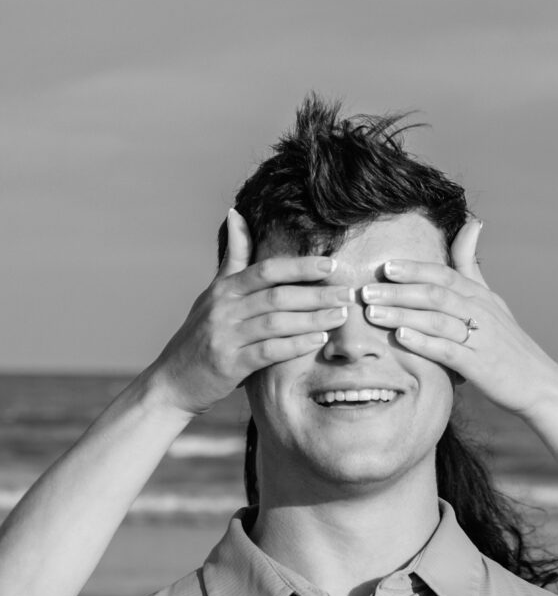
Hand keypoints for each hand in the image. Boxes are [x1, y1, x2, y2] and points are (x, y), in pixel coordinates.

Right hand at [149, 210, 350, 414]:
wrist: (172, 381)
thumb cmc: (198, 337)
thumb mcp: (213, 294)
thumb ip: (232, 258)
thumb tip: (236, 214)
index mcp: (223, 289)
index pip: (267, 270)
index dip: (301, 266)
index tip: (332, 265)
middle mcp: (223, 309)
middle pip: (277, 295)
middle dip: (317, 293)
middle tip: (348, 293)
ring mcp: (225, 336)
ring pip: (276, 322)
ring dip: (313, 318)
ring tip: (340, 316)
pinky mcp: (229, 364)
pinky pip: (268, 352)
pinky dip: (296, 345)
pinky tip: (319, 340)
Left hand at [361, 218, 557, 419]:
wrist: (539, 384)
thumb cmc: (507, 344)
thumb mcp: (492, 300)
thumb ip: (471, 267)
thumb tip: (472, 223)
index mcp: (480, 296)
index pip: (444, 275)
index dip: (414, 269)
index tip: (385, 267)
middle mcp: (481, 312)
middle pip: (435, 294)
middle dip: (398, 291)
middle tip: (365, 290)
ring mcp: (480, 338)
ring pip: (437, 319)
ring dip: (402, 313)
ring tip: (372, 312)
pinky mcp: (479, 365)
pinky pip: (448, 350)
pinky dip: (423, 342)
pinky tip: (400, 337)